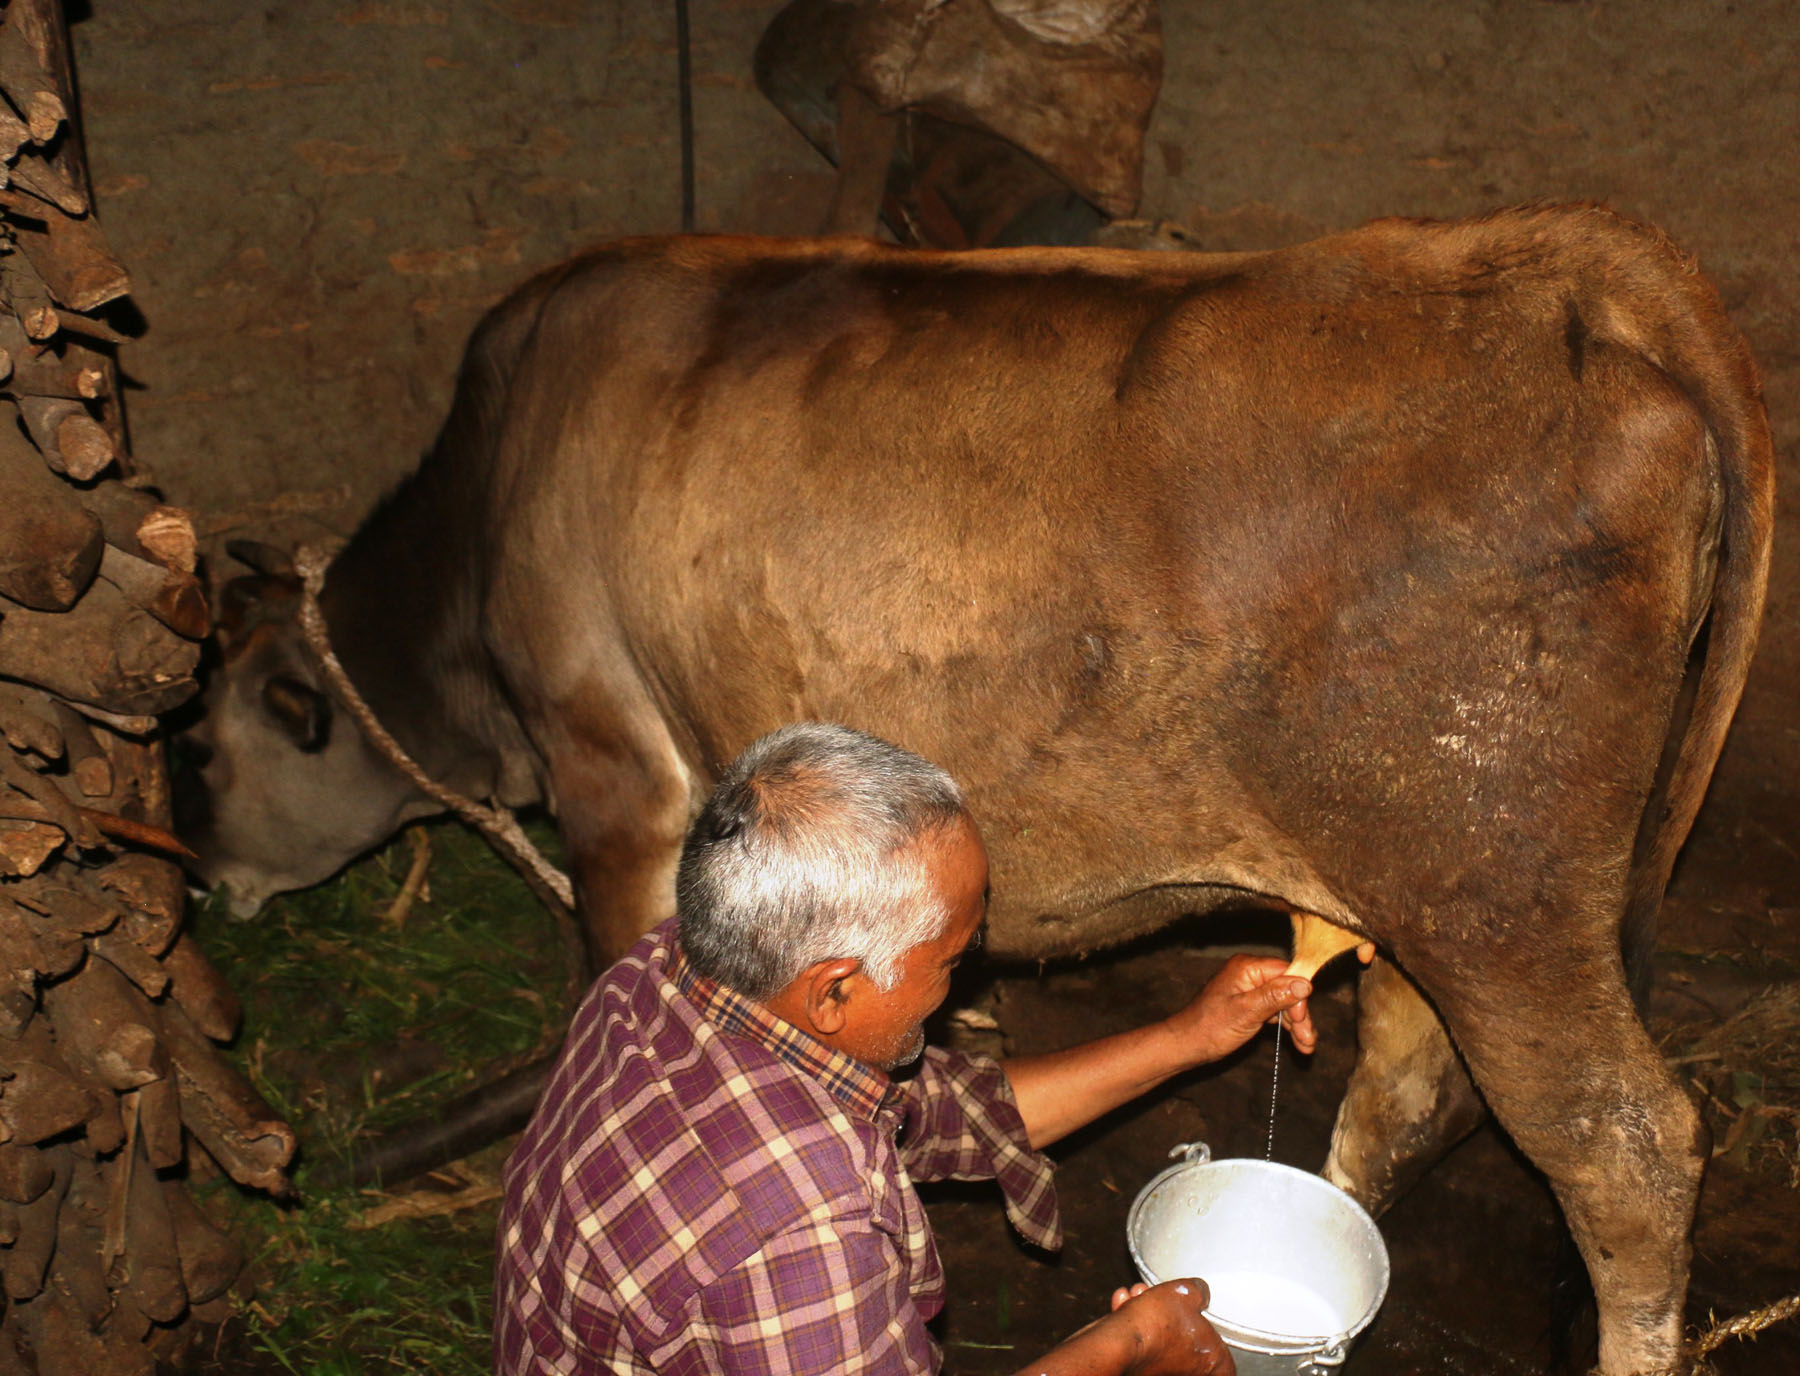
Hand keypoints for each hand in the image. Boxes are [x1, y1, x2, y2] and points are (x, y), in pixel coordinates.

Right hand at [1107, 1278, 1235, 1375]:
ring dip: (1148, 1313)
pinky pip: (1141, 1344)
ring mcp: (1163, 1374)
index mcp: (1212, 1363)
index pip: (1224, 1357)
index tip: (1203, 1320)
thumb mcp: (1186, 1292)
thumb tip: (1200, 1291)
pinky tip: (1124, 1304)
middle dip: (1169, 1311)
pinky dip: (1133, 1325)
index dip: (1213, 1335)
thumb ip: (1199, 1291)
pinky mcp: (1140, 1370)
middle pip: (1187, 1339)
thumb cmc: (1156, 1325)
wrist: (1119, 1341)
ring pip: (1160, 1338)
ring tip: (1137, 1295)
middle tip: (1160, 1296)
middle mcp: (1189, 1374)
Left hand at [1167, 953, 1316, 1060]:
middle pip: (1288, 989)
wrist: (1188, 1045)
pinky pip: (1275, 1010)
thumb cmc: (1210, 1028)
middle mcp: (1250, 973)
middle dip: (1300, 1016)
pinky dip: (1286, 1026)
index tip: (1302, 1020)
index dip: (1299, 996)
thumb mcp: (1246, 1012)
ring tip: (1306, 1047)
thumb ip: (1275, 997)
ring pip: (1285, 1002)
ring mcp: (1250, 989)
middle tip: (1308, 1041)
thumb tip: (1305, 984)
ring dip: (1297, 1024)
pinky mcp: (1251, 1003)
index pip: (1286, 973)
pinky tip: (1298, 1042)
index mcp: (1247, 968)